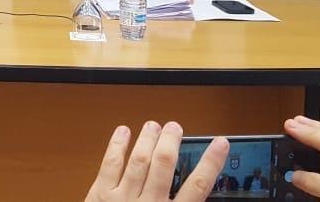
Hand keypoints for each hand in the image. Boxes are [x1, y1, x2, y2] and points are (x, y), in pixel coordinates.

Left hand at [84, 121, 227, 201]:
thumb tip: (198, 193)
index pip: (197, 186)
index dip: (210, 162)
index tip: (220, 144)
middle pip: (165, 165)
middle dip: (171, 142)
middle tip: (175, 126)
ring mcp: (122, 199)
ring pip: (139, 160)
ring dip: (147, 139)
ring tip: (153, 125)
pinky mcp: (99, 196)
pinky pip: (110, 164)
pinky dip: (117, 146)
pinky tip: (123, 132)